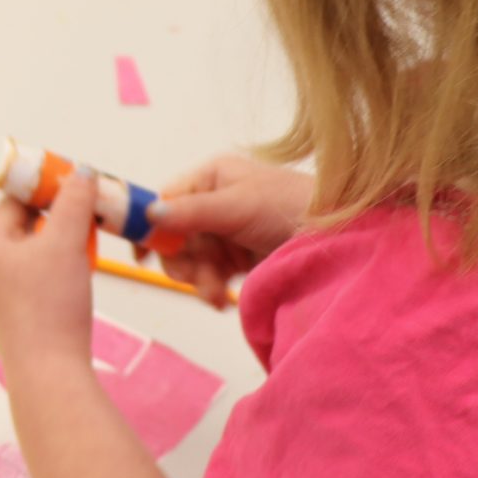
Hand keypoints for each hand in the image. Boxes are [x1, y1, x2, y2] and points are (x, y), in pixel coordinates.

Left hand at [0, 168, 96, 378]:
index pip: (13, 202)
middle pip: (22, 229)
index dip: (44, 189)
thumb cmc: (52, 306)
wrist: (49, 373)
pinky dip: (56, 274)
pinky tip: (77, 281)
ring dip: (59, 247)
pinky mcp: (16, 322)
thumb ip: (75, 202)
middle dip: (56, 219)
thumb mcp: (67, 242)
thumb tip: (81, 174)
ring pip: (31, 258)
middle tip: (87, 215)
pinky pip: (35, 284)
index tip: (74, 184)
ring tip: (86, 247)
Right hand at [148, 154, 313, 306]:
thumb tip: (150, 214)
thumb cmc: (290, 208)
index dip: (149, 226)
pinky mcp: (239, 258)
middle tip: (193, 279)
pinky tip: (221, 299)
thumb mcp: (237, 206)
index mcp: (212, 178)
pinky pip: (210, 274)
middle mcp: (215, 202)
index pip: (166, 200)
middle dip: (182, 261)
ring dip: (198, 279)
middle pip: (175, 236)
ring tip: (215, 294)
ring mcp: (227, 232)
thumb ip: (191, 212)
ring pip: (191, 259)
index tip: (140, 253)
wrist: (337, 241)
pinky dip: (211, 288)